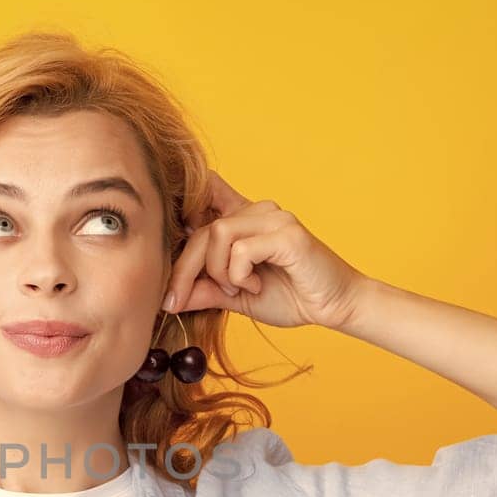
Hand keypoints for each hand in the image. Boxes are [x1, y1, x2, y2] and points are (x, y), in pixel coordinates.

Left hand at [164, 170, 368, 329]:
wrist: (334, 306)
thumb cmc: (290, 296)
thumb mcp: (234, 296)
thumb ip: (204, 289)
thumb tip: (166, 297)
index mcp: (243, 218)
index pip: (204, 189)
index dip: (179, 203)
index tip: (162, 240)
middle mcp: (257, 209)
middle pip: (200, 228)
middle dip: (183, 269)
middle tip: (178, 300)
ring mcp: (273, 218)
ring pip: (217, 235)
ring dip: (218, 272)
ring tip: (238, 288)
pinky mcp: (287, 233)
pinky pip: (241, 250)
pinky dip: (239, 275)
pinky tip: (255, 286)